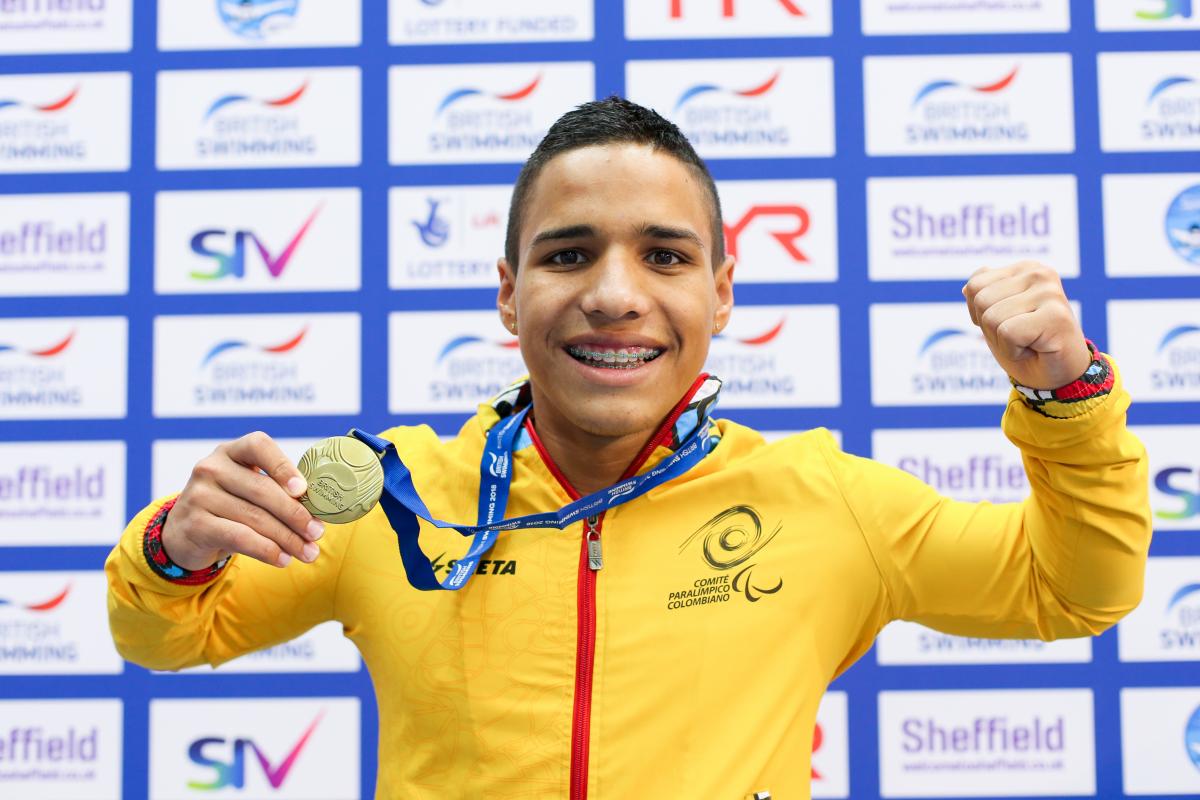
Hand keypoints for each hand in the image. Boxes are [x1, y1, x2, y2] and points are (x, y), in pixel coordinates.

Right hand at [161, 432, 323, 570]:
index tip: (303, 490)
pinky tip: (283, 559)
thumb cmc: (229, 507)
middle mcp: (211, 468)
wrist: (184, 533)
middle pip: (263, 490)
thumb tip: (319, 510)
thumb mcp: (247, 489)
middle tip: (317, 533)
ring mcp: (199, 495)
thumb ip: (276, 490)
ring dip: (288, 539)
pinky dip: (267, 550)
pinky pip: (240, 538)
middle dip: (296, 515)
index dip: (283, 466)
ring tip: (308, 552)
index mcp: (231, 451)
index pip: (258, 446)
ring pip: (255, 518)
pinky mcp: (195, 524)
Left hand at [962, 261, 1090, 390]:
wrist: (1060, 377)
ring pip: (992, 318)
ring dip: (1003, 341)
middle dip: (991, 329)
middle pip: (981, 301)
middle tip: (1020, 337)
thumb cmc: (1027, 347)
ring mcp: (1050, 292)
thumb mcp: (996, 319)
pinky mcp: (1056, 316)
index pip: (974, 286)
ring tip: (1028, 342)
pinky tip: (1036, 349)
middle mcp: (1039, 273)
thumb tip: (967, 288)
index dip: (980, 314)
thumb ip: (983, 296)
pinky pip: (1007, 333)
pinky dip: (1013, 351)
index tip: (1008, 323)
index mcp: (1025, 269)